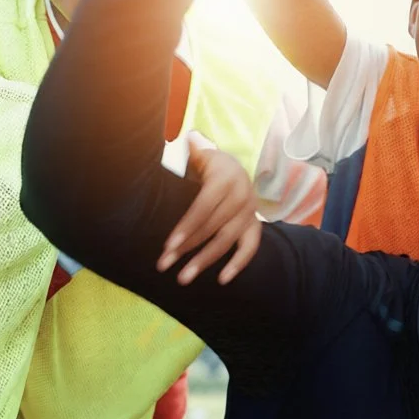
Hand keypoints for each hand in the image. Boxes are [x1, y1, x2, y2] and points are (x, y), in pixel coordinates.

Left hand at [159, 132, 261, 285]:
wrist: (234, 169)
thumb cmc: (209, 165)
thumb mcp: (201, 154)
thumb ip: (192, 150)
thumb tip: (188, 139)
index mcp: (225, 178)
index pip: (203, 207)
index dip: (186, 227)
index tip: (167, 246)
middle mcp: (242, 196)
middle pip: (211, 227)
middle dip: (186, 248)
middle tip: (164, 266)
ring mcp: (250, 213)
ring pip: (226, 241)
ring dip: (204, 261)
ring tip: (183, 278)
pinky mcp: (255, 226)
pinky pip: (250, 248)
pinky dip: (238, 264)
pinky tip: (222, 280)